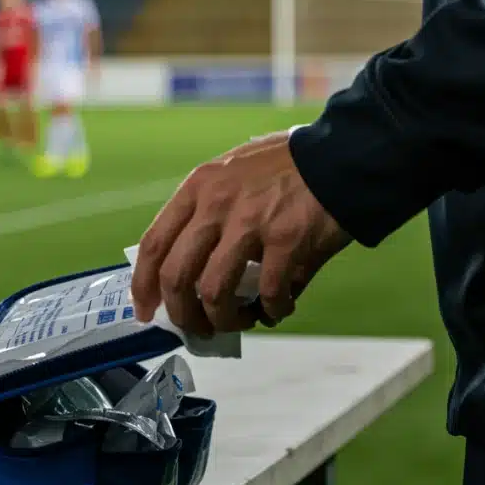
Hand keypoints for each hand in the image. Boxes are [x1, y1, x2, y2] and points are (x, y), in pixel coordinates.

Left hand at [132, 131, 351, 335]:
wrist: (341, 157)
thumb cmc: (285, 170)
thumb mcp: (230, 174)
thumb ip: (204, 214)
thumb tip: (187, 274)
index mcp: (198, 188)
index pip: (154, 244)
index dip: (143, 285)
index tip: (145, 311)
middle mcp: (216, 204)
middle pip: (176, 276)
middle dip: (181, 314)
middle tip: (196, 327)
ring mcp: (251, 222)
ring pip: (215, 292)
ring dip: (224, 319)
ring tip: (238, 322)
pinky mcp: (287, 240)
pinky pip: (268, 293)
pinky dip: (272, 311)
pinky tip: (278, 308)